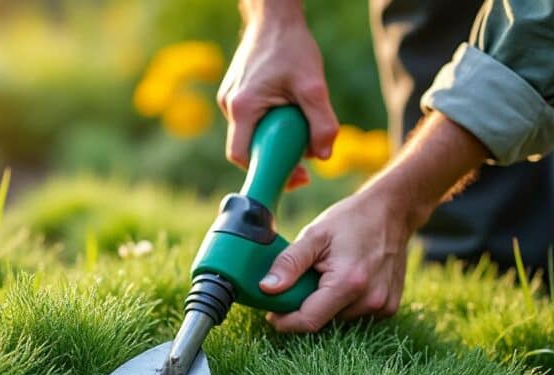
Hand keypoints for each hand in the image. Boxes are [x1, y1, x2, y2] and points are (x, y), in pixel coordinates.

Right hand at [218, 0, 337, 189]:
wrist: (274, 19)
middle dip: (275, 156)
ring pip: (251, 135)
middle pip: (248, 149)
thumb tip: (323, 156)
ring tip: (297, 125)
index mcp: (243, 107)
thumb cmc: (292, 48)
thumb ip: (322, 123)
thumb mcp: (314, 86)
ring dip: (274, 139)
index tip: (292, 175)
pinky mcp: (236, 95)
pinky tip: (287, 111)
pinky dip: (270, 124)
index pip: (242, 157)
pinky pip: (252, 122)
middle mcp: (230, 106)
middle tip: (303, 156)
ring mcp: (230, 100)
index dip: (264, 172)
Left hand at [258, 112, 490, 332]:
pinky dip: (345, 304)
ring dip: (327, 305)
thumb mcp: (314, 235)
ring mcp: (383, 307)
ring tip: (329, 276)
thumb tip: (266, 289)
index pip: (308, 321)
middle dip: (306, 307)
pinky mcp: (390, 307)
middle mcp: (369, 301)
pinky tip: (348, 280)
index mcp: (348, 283)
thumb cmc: (351, 220)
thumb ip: (289, 263)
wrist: (392, 212)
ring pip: (339, 320)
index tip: (272, 313)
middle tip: (304, 281)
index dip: (285, 321)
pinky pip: (357, 315)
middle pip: (324, 321)